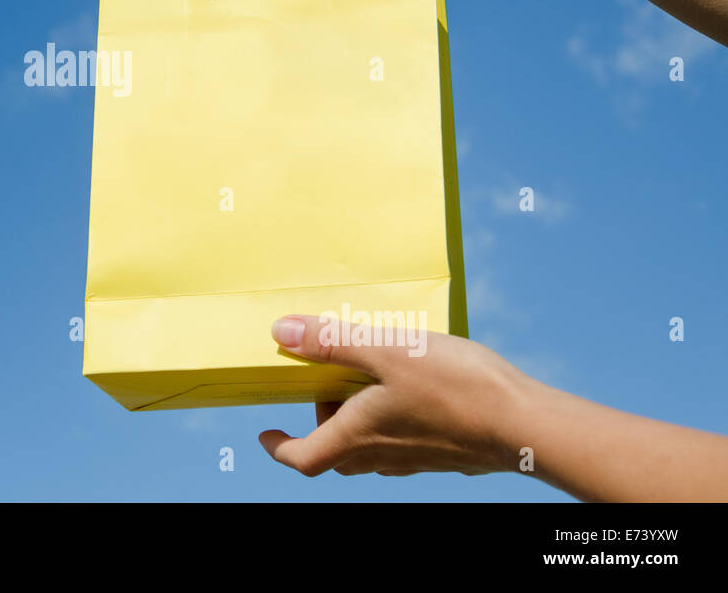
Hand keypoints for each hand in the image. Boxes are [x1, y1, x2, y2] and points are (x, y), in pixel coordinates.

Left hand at [260, 314, 528, 477]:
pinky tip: (413, 387)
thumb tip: (281, 333)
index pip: (304, 458)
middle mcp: (384, 456)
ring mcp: (417, 459)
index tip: (265, 434)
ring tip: (369, 378)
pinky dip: (392, 420)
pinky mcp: (445, 453)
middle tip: (327, 385)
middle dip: (322, 422)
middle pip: (336, 452)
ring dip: (358, 421)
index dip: (279, 447)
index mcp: (358, 437)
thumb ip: (332, 342)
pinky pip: (405, 442)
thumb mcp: (385, 350)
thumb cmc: (454, 386)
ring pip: (370, 449)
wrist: (526, 425)